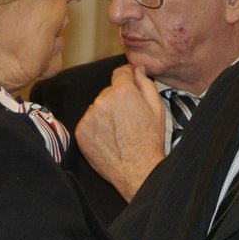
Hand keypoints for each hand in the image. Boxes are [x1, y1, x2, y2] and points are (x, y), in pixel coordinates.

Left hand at [74, 66, 166, 201]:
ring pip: (97, 106)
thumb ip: (146, 83)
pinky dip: (96, 127)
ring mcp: (89, 117)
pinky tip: (109, 138)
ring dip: (105, 113)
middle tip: (128, 116)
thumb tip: (138, 68)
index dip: (127, 76)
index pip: (120, 72)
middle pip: (108, 91)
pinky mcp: (81, 132)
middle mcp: (102, 101)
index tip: (130, 82)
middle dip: (117, 98)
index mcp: (123, 92)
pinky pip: (88, 121)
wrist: (137, 171)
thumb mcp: (157, 108)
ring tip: (119, 130)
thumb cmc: (150, 140)